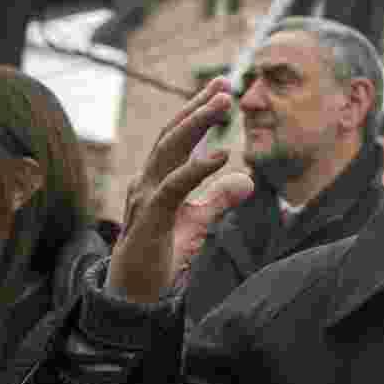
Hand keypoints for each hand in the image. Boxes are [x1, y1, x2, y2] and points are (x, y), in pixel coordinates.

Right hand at [107, 78, 252, 303]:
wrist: (134, 297)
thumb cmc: (160, 257)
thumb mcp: (197, 223)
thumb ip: (219, 199)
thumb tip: (248, 181)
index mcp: (156, 178)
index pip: (176, 137)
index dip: (196, 110)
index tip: (220, 87)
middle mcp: (147, 181)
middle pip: (172, 134)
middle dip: (198, 108)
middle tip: (224, 86)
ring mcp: (145, 198)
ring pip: (170, 151)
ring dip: (197, 123)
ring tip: (224, 103)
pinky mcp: (151, 220)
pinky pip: (174, 187)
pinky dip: (197, 168)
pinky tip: (222, 154)